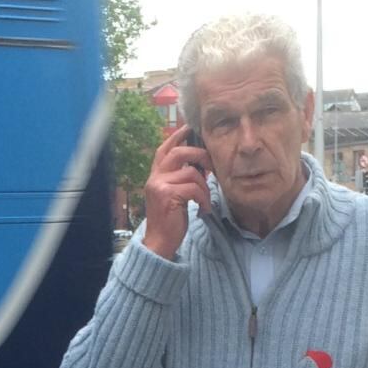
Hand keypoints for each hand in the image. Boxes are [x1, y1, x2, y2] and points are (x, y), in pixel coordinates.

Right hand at [141, 126, 212, 259]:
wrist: (161, 241)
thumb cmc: (171, 217)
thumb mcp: (175, 193)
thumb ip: (181, 177)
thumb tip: (202, 163)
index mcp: (156, 174)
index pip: (165, 148)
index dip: (178, 136)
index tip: (190, 127)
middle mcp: (154, 176)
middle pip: (180, 153)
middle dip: (200, 156)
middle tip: (212, 168)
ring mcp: (159, 185)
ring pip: (191, 173)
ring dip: (204, 187)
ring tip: (204, 200)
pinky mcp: (167, 195)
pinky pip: (194, 189)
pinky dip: (203, 198)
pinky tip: (202, 209)